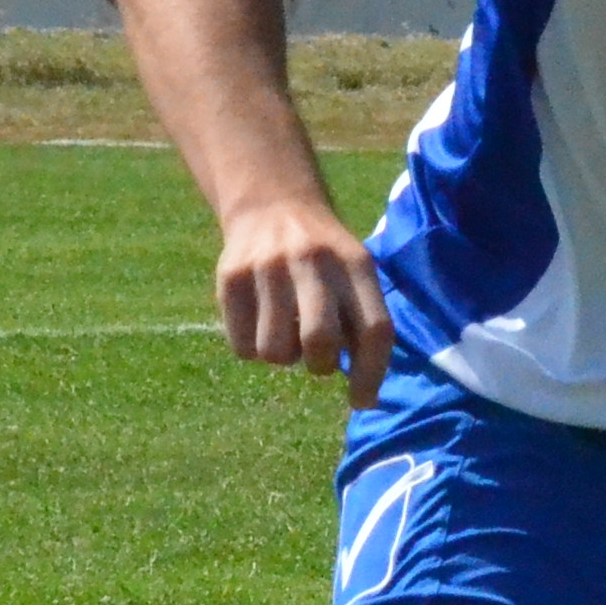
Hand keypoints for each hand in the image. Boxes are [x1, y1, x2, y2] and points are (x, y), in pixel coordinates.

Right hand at [214, 188, 390, 393]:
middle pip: (320, 341)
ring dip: (284, 357)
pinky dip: (253, 349)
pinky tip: (260, 324)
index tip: (361, 400)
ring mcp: (268, 267)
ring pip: (275, 352)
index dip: (371, 374)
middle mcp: (312, 261)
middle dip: (320, 365)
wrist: (272, 204)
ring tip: (286, 332)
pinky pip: (242, 346)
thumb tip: (364, 393)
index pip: (374, 329)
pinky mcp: (231, 277)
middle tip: (318, 360)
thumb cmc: (325, 258)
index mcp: (355, 264)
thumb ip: (363, 322)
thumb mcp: (355, 273)